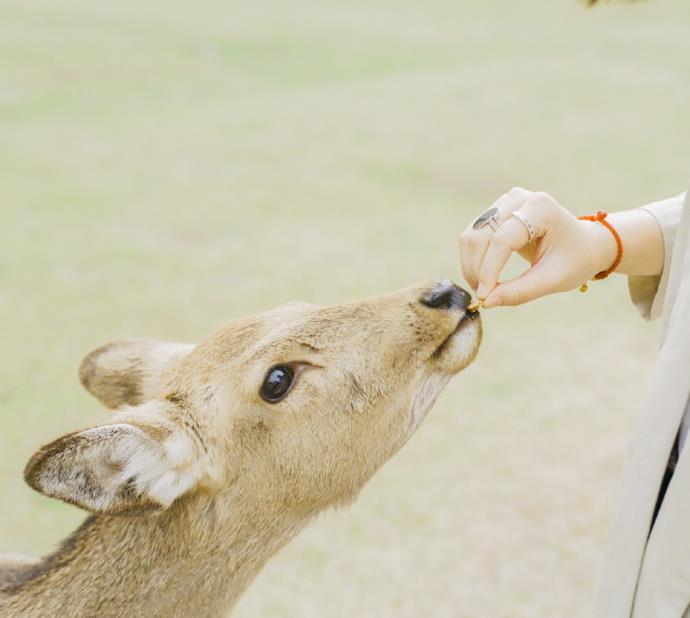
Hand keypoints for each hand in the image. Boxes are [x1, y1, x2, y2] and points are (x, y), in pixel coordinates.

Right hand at [458, 188, 617, 307]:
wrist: (584, 245)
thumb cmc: (575, 260)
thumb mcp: (554, 279)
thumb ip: (521, 291)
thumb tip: (486, 302)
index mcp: (540, 207)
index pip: (502, 239)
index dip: (489, 269)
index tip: (483, 297)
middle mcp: (518, 198)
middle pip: (480, 236)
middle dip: (476, 269)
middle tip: (483, 297)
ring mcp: (504, 203)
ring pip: (470, 236)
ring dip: (471, 266)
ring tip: (484, 289)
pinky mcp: (495, 212)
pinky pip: (472, 237)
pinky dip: (473, 260)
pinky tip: (484, 277)